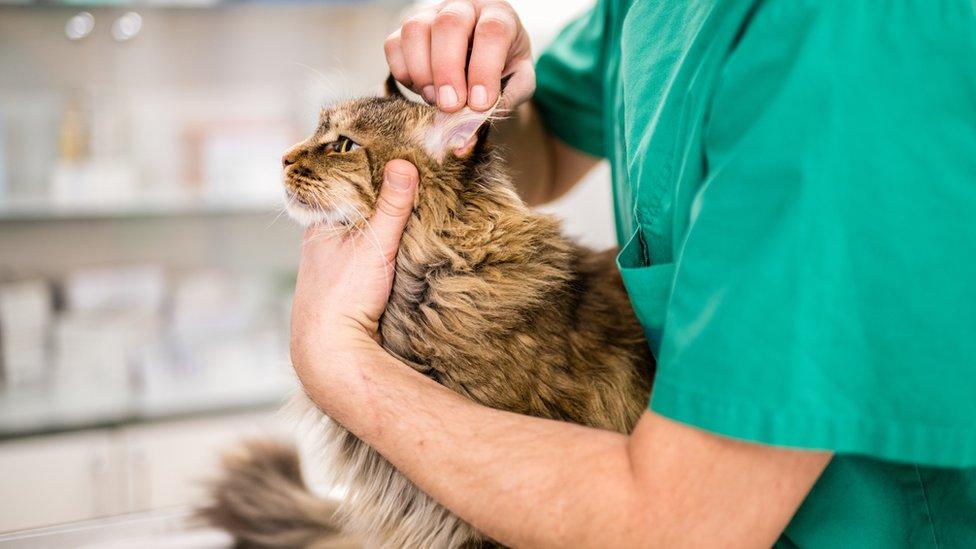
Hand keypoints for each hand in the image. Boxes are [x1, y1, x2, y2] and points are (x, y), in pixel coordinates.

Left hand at [289, 160, 418, 376]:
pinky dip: (385, 248)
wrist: (331, 352)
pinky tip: (403, 247)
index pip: (348, 184)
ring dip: (384, 226)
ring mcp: (333, 264)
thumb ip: (391, 206)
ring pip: (362, 234)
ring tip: (416, 207)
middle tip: (416, 179)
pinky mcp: (347, 285)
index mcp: (320, 222)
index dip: (372, 171)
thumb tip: (404, 163)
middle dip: (381, 198)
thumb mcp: (374, 244)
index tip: (400, 158)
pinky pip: (368, 256)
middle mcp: (323, 240)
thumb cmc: (344, 296)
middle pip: (357, 208)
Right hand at [384, 0, 533, 111]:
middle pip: (449, 25)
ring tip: (434, 99)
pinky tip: (421, 89)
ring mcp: (431, 15)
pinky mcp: (407, 30)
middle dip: (447, 70)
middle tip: (450, 106)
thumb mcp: (519, 79)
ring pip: (415, 30)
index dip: (484, 69)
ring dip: (421, 71)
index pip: (492, 32)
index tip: (480, 104)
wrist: (484, 53)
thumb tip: (476, 123)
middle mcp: (463, 8)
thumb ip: (507, 97)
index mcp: (498, 15)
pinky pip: (393, 44)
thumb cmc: (504, 64)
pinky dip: (403, 72)